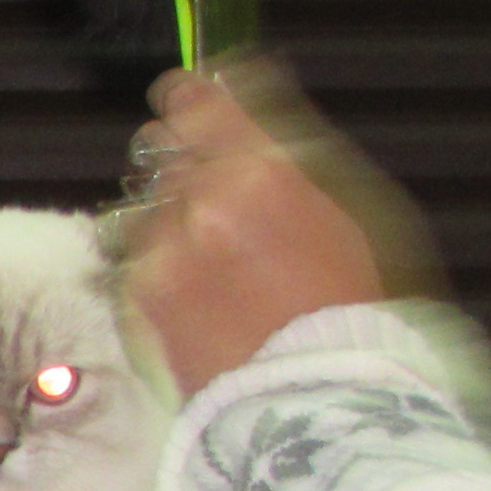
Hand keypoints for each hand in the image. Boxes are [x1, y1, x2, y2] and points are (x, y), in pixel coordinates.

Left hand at [123, 58, 433, 397]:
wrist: (315, 396)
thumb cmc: (349, 309)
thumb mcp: (351, 209)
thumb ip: (292, 152)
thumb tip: (252, 105)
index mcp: (261, 173)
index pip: (201, 101)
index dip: (193, 96)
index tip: (189, 94)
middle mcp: (200, 204)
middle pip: (165, 150)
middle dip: (185, 160)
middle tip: (212, 185)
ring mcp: (163, 251)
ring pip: (148, 205)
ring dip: (173, 216)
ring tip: (221, 257)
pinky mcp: (139, 296)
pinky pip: (140, 258)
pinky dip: (163, 264)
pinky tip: (206, 292)